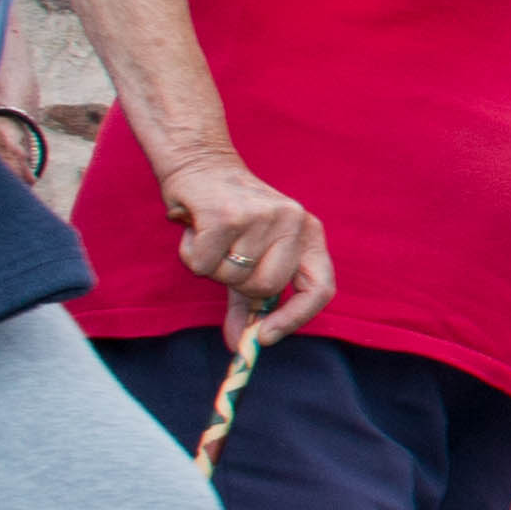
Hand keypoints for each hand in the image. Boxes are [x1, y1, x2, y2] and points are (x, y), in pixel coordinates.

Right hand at [161, 150, 332, 342]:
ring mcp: (263, 217)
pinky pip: (203, 264)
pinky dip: (191, 253)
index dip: (295, 318)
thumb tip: (242, 345)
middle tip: (225, 257)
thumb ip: (248, 302)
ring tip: (211, 236)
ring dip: (210, 266)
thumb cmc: (229, 216)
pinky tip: (195, 229)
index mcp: (309, 233)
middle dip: (236, 284)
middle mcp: (294, 222)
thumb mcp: (249, 256)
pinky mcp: (226, 215)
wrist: (200, 164)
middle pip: (265, 287)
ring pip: (229, 277)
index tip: (265, 338)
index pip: (320, 288)